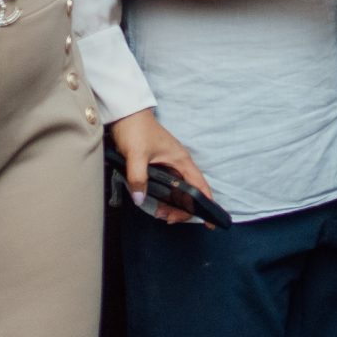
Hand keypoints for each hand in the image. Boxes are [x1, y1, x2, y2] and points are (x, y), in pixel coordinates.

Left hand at [108, 108, 213, 225]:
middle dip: (183, 210)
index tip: (211, 222)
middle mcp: (179, 164)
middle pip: (190, 193)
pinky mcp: (160, 166)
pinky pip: (168, 187)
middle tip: (168, 219)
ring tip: (160, 215)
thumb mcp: (136, 155)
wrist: (126, 115)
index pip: (200, 186)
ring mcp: (170, 165)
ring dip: (173, 206)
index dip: (207, 204)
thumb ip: (138, 178)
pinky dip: (165, 199)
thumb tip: (140, 200)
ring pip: (179, 191)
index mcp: (181, 161)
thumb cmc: (136, 130)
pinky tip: (157, 205)